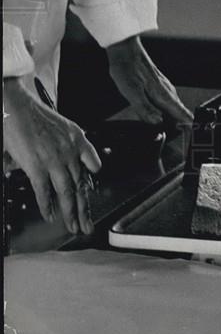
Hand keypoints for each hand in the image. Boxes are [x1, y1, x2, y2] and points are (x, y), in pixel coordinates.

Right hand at [3, 77, 100, 233]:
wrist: (17, 106)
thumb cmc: (35, 115)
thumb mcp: (63, 127)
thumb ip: (69, 147)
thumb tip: (70, 167)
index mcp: (78, 139)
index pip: (91, 169)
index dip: (89, 190)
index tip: (90, 204)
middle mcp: (71, 150)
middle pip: (80, 185)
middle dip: (84, 209)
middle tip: (87, 226)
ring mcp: (55, 159)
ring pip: (67, 192)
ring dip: (70, 213)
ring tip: (72, 227)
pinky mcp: (38, 166)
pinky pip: (45, 191)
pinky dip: (48, 206)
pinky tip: (51, 216)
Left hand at [107, 36, 191, 127]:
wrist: (125, 50)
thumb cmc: (127, 68)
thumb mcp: (132, 92)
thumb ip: (145, 109)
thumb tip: (157, 122)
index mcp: (163, 94)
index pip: (182, 113)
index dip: (190, 125)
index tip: (195, 134)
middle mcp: (167, 91)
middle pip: (179, 114)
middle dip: (182, 127)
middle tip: (179, 138)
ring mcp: (163, 88)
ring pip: (173, 108)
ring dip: (174, 120)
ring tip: (171, 132)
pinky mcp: (157, 86)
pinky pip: (166, 103)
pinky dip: (166, 112)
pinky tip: (158, 116)